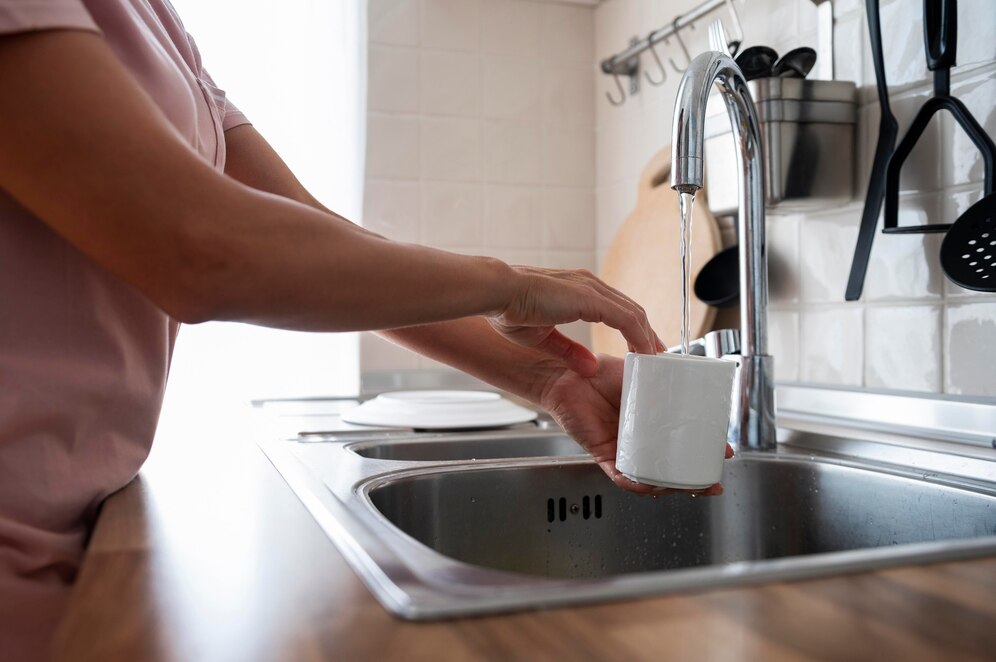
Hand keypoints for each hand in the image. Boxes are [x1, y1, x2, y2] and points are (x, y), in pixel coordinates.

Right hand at [489, 266, 663, 377]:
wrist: (497, 292)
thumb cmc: (509, 309)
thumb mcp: (543, 338)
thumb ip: (569, 351)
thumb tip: (590, 366)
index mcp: (577, 290)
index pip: (616, 308)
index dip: (632, 328)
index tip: (640, 348)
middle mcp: (589, 285)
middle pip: (631, 310)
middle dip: (647, 334)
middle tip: (657, 356)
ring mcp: (592, 289)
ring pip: (634, 314)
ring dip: (647, 337)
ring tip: (655, 359)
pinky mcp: (591, 299)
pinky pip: (627, 319)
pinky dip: (638, 337)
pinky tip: (643, 354)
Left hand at [538, 354, 733, 495]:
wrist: (566, 374)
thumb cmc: (595, 371)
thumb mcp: (638, 371)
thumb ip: (659, 372)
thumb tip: (686, 368)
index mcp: (649, 422)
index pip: (680, 442)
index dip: (702, 450)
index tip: (723, 451)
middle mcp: (637, 439)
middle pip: (669, 467)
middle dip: (693, 479)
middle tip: (712, 480)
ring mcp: (622, 449)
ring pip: (650, 478)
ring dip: (670, 486)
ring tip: (690, 486)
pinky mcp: (604, 455)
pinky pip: (622, 477)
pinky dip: (637, 484)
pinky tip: (652, 486)